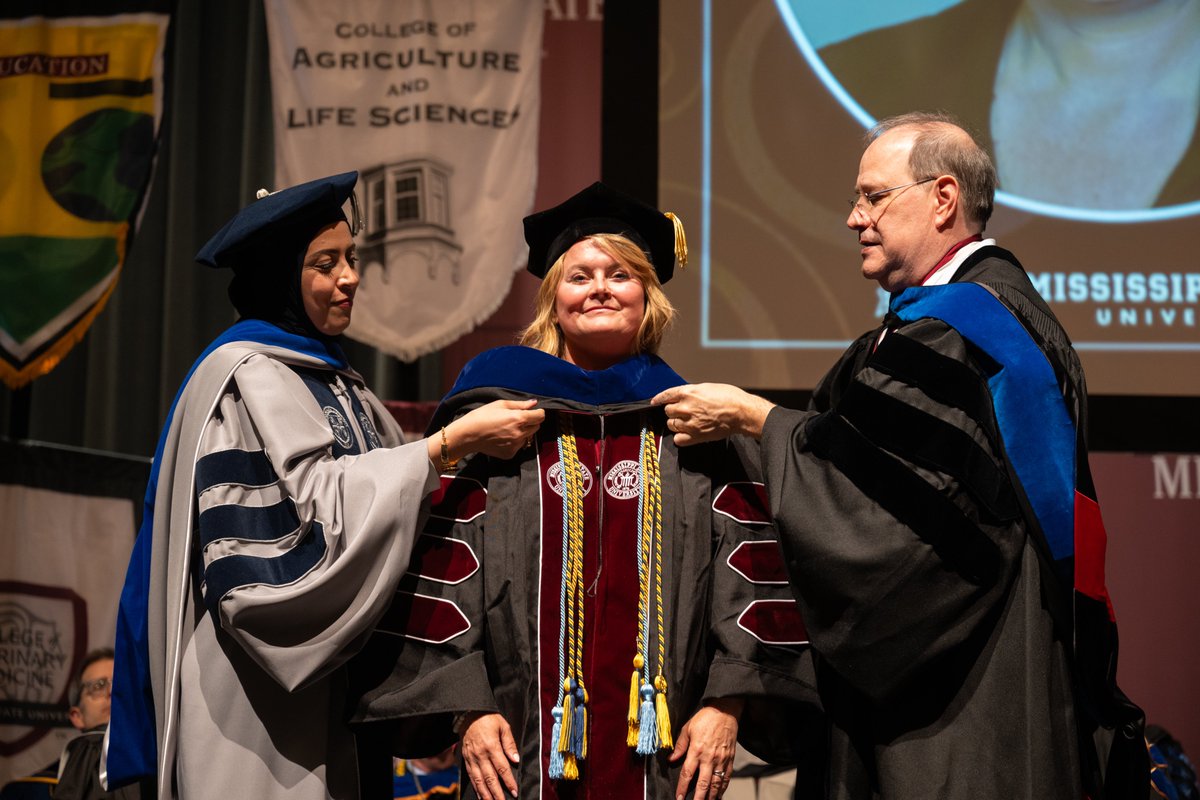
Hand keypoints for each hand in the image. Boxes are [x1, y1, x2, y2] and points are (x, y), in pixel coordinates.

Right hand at [428, 399, 545, 464]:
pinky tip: (503, 437)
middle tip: (518, 418)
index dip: (538, 412)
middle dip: (531, 421)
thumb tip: (534, 403)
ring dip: (524, 431)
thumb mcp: (500, 404)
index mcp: (519, 419)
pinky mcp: (511, 453)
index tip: (533, 411)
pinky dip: (515, 441)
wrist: (468, 435)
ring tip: (508, 428)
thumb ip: (520, 404)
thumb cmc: (482, 416)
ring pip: (528, 437)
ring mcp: (516, 445)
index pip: (540, 416)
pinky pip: (519, 445)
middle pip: (536, 426)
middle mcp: (520, 433)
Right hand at [460, 712, 518, 799]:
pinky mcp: (466, 759)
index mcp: (491, 746)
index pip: (502, 769)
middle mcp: (480, 755)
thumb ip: (510, 744)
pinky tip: (481, 795)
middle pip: (490, 778)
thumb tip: (516, 759)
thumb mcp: (503, 726)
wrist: (469, 712)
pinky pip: (471, 776)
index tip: (515, 791)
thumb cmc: (489, 718)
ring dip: (486, 794)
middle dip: (497, 793)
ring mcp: (472, 758)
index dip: (509, 782)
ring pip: (479, 780)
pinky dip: (476, 787)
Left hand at [651, 384, 773, 445]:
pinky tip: (687, 433)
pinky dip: (681, 437)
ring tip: (687, 422)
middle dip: (674, 411)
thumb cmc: (730, 397)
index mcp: (688, 393)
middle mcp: (686, 407)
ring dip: (676, 423)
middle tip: (683, 412)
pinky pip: (678, 439)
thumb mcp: (708, 387)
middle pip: (668, 411)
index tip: (654, 402)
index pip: (666, 395)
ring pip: (671, 425)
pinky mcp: (695, 436)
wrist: (741, 412)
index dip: (659, 399)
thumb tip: (684, 397)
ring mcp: (690, 423)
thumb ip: (692, 393)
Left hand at [669, 698, 742, 799]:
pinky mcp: (730, 759)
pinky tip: (719, 795)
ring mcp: (721, 759)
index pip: (688, 773)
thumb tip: (671, 759)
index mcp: (696, 750)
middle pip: (703, 783)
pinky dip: (723, 788)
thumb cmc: (705, 718)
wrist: (725, 711)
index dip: (682, 788)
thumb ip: (680, 745)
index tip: (679, 798)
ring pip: (716, 783)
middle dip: (698, 798)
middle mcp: (709, 757)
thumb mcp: (688, 728)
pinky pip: (727, 777)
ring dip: (711, 797)